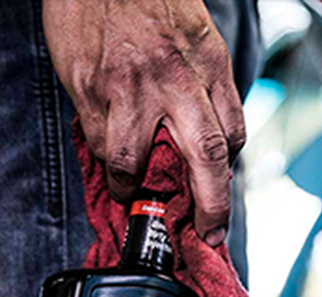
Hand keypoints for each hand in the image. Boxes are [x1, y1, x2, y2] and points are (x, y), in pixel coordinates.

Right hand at [43, 0, 246, 244]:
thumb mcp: (200, 38)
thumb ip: (209, 90)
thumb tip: (212, 139)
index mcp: (208, 65)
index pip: (231, 136)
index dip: (226, 175)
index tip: (217, 196)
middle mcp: (175, 80)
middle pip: (206, 158)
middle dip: (210, 206)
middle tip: (207, 232)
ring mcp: (130, 87)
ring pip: (136, 162)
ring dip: (134, 188)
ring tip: (133, 192)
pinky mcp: (90, 90)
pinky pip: (101, 144)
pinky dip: (108, 161)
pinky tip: (111, 158)